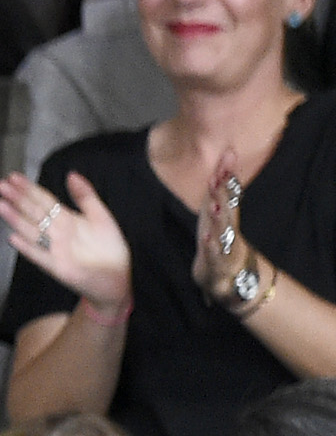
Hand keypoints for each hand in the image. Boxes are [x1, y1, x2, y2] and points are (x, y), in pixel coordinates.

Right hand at [0, 170, 131, 315]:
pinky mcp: (57, 266)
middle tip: (0, 185)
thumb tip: (72, 174)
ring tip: (0, 205)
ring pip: (31, 230)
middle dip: (16, 198)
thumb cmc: (110, 248)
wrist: (118, 277)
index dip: (29, 188)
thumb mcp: (100, 216)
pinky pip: (39, 255)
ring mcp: (55, 248)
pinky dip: (27, 247)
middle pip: (33, 211)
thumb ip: (85, 196)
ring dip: (15, 218)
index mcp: (66, 219)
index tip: (14, 177)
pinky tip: (13, 238)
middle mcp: (57, 232)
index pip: (43, 200)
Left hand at [189, 147, 259, 302]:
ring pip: (222, 231)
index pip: (229, 193)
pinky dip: (210, 246)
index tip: (228, 156)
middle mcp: (228, 230)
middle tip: (219, 177)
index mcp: (225, 218)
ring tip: (214, 205)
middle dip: (224, 193)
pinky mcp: (216, 264)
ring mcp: (224, 247)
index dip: (227, 175)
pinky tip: (206, 238)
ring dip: (218, 218)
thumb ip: (221, 189)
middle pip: (227, 209)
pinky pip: (214, 255)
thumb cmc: (219, 241)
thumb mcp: (217, 214)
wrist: (225, 279)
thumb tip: (225, 158)